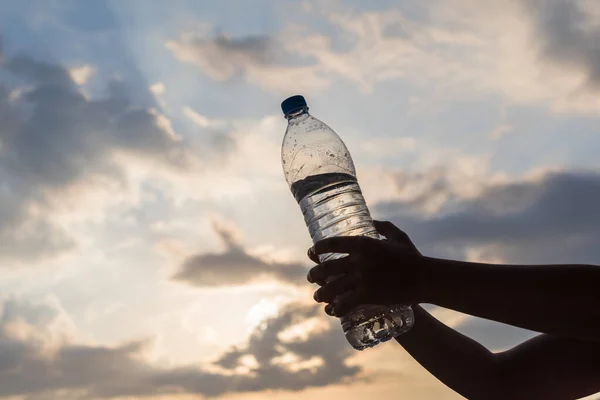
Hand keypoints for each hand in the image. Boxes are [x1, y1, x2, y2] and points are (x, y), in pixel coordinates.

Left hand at [307, 221, 424, 316]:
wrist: (425, 277)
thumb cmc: (413, 256)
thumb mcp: (398, 236)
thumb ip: (384, 226)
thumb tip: (372, 221)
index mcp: (363, 243)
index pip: (331, 244)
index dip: (318, 248)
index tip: (312, 252)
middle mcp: (358, 260)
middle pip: (327, 267)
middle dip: (315, 274)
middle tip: (311, 277)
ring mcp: (362, 278)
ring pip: (332, 287)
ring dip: (321, 293)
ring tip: (317, 296)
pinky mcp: (368, 295)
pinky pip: (345, 303)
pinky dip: (336, 308)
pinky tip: (332, 310)